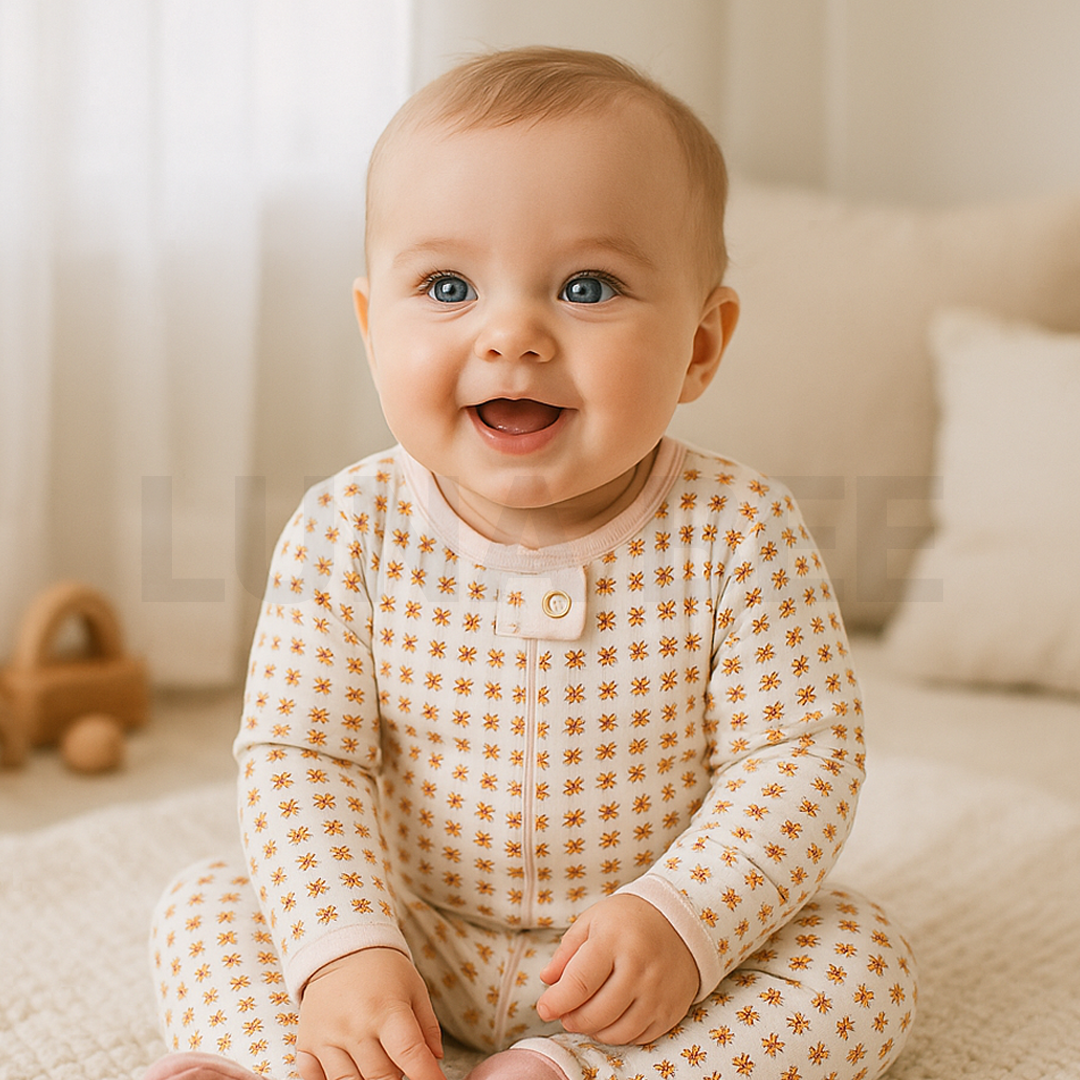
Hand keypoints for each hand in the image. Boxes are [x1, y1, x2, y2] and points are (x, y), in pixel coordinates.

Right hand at [297, 947, 445, 1079]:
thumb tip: (435, 1059)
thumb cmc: (383, 970)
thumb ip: (427, 1026)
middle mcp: (354, 1026)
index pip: (409, 1054)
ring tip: (376, 1064)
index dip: (426, 1075)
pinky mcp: (307, 1044)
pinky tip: (349, 1067)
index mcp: (386, 1009)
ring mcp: (327, 1037)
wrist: (340, 950)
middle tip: (400, 1063)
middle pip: (382, 1077)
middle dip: (397, 1078)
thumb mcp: (414, 988)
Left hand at [535, 894, 698, 1045]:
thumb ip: (567, 951)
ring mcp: (657, 992)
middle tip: (565, 1012)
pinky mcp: (670, 1010)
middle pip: (596, 1013)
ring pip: (617, 1032)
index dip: (557, 1001)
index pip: (579, 983)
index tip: (544, 1008)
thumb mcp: (592, 921)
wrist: (680, 920)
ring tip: (586, 1016)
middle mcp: (638, 969)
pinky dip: (618, 1034)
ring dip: (593, 1030)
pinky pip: (638, 1037)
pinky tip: (610, 1019)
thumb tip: (547, 980)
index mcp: (614, 941)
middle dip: (572, 1019)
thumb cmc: (629, 920)